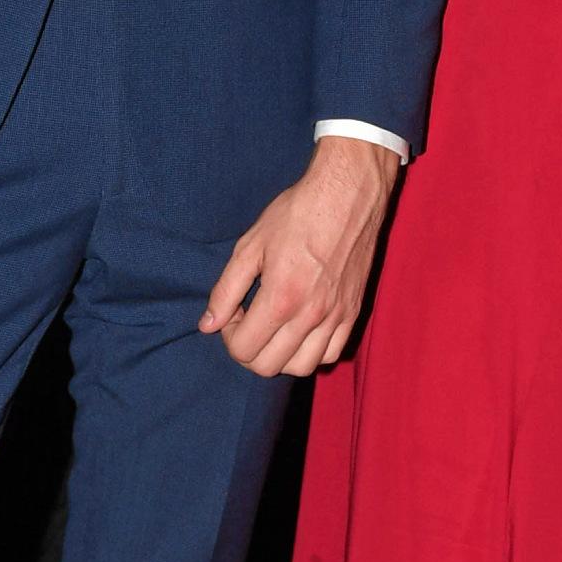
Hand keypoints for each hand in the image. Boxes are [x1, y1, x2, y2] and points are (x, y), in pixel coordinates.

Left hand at [200, 136, 398, 375]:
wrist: (347, 194)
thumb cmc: (297, 213)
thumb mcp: (250, 245)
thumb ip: (226, 290)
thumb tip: (207, 325)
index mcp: (281, 298)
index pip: (244, 349)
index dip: (229, 336)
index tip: (233, 313)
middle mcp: (310, 315)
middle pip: (269, 366)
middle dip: (248, 351)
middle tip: (247, 323)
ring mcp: (336, 317)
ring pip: (301, 368)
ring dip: (280, 357)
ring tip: (273, 330)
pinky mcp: (353, 312)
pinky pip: (331, 354)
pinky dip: (311, 353)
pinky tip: (300, 330)